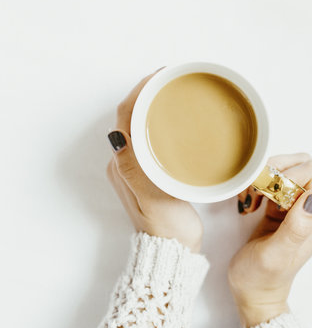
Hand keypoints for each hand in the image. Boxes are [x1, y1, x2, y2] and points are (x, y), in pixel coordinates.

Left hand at [106, 70, 203, 252]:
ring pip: (141, 126)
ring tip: (174, 91)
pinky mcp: (151, 172)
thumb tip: (118, 136)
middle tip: (171, 78)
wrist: (174, 252)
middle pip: (131, 117)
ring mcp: (138, 167)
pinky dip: (161, 121)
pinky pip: (151, 137)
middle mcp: (126, 162)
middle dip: (146, 93)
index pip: (125, 118)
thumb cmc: (167, 228)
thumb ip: (136, 170)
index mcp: (123, 165)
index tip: (159, 75)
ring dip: (153, 105)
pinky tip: (177, 119)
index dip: (139, 92)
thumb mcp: (153, 200)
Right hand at [228, 153, 311, 327]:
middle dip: (274, 171)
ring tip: (250, 198)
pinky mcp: (282, 208)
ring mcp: (298, 208)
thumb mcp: (275, 255)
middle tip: (255, 190)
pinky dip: (259, 184)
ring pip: (287, 170)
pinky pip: (275, 182)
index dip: (287, 174)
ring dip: (265, 177)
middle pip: (300, 166)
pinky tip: (249, 202)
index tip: (265, 191)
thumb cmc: (261, 278)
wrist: (253, 293)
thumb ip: (296, 228)